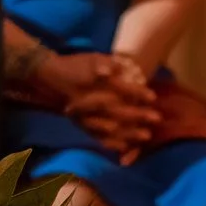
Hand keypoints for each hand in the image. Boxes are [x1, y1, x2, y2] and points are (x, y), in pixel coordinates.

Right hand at [30, 51, 158, 155]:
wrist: (48, 78)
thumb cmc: (74, 66)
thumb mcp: (90, 58)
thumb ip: (106, 63)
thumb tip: (120, 68)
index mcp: (93, 83)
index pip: (119, 88)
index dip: (136, 92)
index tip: (152, 97)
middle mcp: (89, 101)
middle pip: (116, 111)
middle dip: (138, 115)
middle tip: (157, 118)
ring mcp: (84, 116)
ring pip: (108, 127)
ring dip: (128, 133)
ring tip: (146, 136)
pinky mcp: (81, 125)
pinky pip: (97, 137)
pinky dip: (111, 143)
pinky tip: (126, 147)